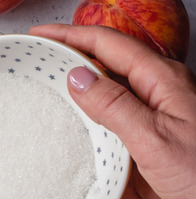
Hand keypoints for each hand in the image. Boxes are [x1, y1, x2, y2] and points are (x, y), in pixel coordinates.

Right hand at [30, 24, 195, 198]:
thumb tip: (76, 76)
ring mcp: (157, 123)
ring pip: (109, 107)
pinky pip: (116, 141)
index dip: (70, 34)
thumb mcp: (154, 140)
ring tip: (47, 113)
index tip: (39, 35)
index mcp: (162, 82)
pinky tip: (80, 163)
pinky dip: (96, 150)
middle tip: (36, 69)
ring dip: (79, 111)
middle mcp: (160, 96)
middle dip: (71, 66)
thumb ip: (114, 107)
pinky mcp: (154, 150)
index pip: (108, 44)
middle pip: (107, 70)